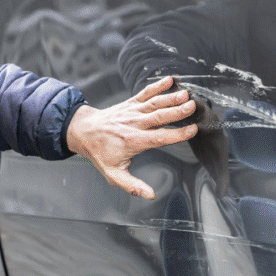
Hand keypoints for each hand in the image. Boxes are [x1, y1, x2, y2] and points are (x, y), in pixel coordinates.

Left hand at [65, 76, 198, 198]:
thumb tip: (150, 195)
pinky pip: (145, 93)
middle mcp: (134, 124)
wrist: (83, 132)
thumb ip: (132, 185)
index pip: (159, 138)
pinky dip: (157, 86)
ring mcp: (132, 112)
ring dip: (171, 98)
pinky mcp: (130, 103)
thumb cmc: (100, 153)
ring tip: (186, 94)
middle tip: (193, 106)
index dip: (177, 134)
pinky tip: (169, 80)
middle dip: (177, 111)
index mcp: (133, 141)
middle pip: (159, 117)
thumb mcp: (113, 174)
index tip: (193, 130)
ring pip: (154, 103)